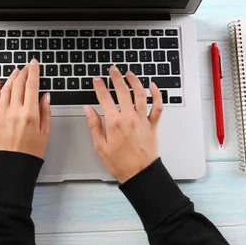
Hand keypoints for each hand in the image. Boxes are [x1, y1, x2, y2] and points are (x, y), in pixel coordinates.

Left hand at [0, 59, 50, 158]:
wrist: (12, 167)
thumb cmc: (30, 153)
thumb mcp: (45, 132)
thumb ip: (45, 111)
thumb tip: (45, 96)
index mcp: (30, 114)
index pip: (32, 86)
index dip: (34, 72)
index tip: (35, 64)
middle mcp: (15, 111)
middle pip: (18, 84)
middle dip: (23, 72)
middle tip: (27, 67)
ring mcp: (2, 114)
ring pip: (6, 89)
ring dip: (11, 78)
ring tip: (15, 72)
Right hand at [84, 66, 162, 182]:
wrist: (140, 175)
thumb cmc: (120, 163)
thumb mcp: (100, 146)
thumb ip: (94, 125)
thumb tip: (88, 110)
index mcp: (114, 123)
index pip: (105, 98)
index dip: (100, 86)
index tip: (97, 79)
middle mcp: (129, 118)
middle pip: (123, 91)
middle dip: (116, 78)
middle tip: (112, 70)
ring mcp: (142, 120)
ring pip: (140, 94)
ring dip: (134, 81)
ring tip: (129, 73)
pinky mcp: (152, 124)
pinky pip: (157, 106)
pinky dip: (156, 94)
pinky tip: (153, 86)